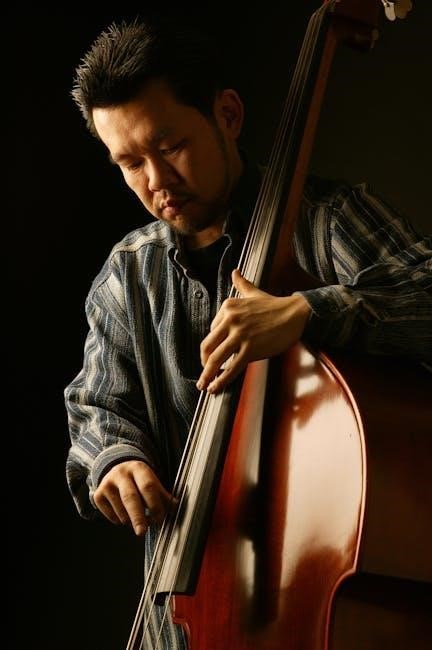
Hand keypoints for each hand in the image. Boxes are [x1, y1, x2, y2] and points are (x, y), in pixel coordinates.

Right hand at [93, 460, 175, 536]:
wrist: (116, 469)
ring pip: (121, 510)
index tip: (160, 519)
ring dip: (131, 520)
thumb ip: (163, 495)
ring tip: (137, 519)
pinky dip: (119, 520)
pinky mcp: (98, 494)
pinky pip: (110, 515)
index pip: (148, 486)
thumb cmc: (139, 480)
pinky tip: (124, 514)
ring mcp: (108, 484)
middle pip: (130, 498)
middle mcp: (121, 474)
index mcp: (139, 468)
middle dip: (138, 517)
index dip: (155, 504)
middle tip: (142, 532)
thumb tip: (176, 508)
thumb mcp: (151, 481)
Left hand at [196, 269, 310, 393]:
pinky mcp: (250, 348)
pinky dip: (222, 380)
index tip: (212, 357)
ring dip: (207, 375)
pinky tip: (216, 387)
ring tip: (204, 385)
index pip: (212, 332)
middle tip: (203, 374)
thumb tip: (234, 272)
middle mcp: (230, 319)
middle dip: (203, 363)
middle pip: (208, 346)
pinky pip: (232, 367)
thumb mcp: (254, 292)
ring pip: (216, 358)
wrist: (296, 313)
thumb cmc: (275, 305)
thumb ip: (242, 284)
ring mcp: (240, 334)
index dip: (211, 347)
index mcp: (228, 307)